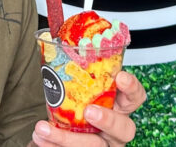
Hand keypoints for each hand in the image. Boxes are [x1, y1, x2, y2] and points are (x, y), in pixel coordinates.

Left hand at [31, 71, 146, 145]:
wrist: (59, 129)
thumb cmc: (74, 105)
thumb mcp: (78, 89)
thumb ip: (73, 73)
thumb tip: (47, 39)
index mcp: (119, 107)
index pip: (136, 97)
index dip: (132, 88)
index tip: (120, 77)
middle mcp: (115, 129)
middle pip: (125, 129)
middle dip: (108, 120)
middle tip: (90, 111)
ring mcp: (103, 144)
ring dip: (67, 139)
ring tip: (43, 129)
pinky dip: (53, 146)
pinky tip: (39, 138)